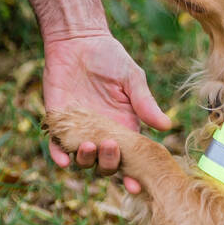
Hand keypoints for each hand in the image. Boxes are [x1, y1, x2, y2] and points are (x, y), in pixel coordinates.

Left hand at [27, 0, 170, 193]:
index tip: (136, 184)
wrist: (78, 40)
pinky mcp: (58, 123)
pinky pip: (57, 147)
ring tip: (90, 146)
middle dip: (109, 164)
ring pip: (82, 161)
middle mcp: (102, 135)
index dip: (132, 175)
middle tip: (111, 146)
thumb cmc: (109, 58)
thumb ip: (145, 103)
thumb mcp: (132, 80)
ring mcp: (79, 131)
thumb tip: (166, 126)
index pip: (129, 159)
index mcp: (124, 129)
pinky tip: (63, 160)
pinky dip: (59, 156)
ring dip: (87, 160)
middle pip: (106, 165)